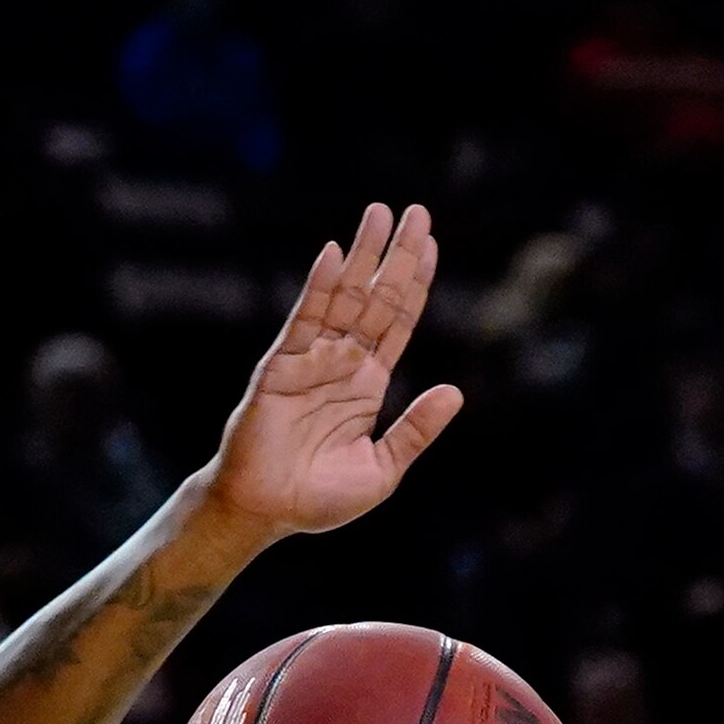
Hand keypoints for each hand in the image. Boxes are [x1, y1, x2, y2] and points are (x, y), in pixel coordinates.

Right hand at [198, 204, 464, 546]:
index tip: (431, 244)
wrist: (267, 512)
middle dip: (396, 255)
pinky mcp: (282, 365)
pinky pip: (304, 318)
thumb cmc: (319, 497)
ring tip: (380, 214)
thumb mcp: (384, 466)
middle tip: (416, 212)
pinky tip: (336, 254)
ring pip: (344, 296)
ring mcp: (313, 358)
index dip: (416, 283)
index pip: (398, 321)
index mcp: (369, 383)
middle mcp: (343, 361)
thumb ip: (416, 429)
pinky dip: (320, 286)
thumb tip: (456, 392)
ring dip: (363, 255)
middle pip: (376, 297)